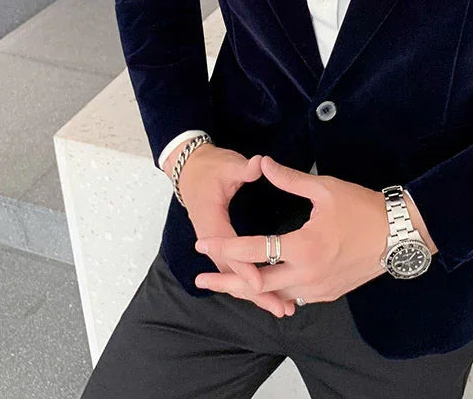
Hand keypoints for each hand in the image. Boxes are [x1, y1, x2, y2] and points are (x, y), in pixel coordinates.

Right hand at [168, 144, 296, 316]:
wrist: (190, 169)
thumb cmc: (210, 167)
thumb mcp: (227, 164)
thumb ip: (244, 168)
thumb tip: (260, 164)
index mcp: (210, 219)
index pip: (227, 248)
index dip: (243, 266)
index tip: (261, 282)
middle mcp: (210, 236)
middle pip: (230, 270)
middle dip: (254, 290)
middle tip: (280, 307)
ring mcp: (214, 243)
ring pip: (233, 273)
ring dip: (254, 292)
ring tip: (282, 308)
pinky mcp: (222, 244)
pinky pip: (235, 268)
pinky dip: (250, 283)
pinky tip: (270, 294)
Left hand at [193, 156, 437, 306]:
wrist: (399, 234)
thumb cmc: (362, 207)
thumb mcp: (325, 189)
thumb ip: (290, 178)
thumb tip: (264, 163)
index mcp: (303, 248)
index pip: (253, 249)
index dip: (224, 245)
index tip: (202, 243)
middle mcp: (307, 275)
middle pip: (256, 284)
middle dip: (226, 281)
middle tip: (201, 279)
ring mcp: (318, 289)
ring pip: (274, 296)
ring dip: (249, 291)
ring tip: (226, 285)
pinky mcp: (329, 294)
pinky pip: (294, 297)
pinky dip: (275, 292)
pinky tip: (263, 286)